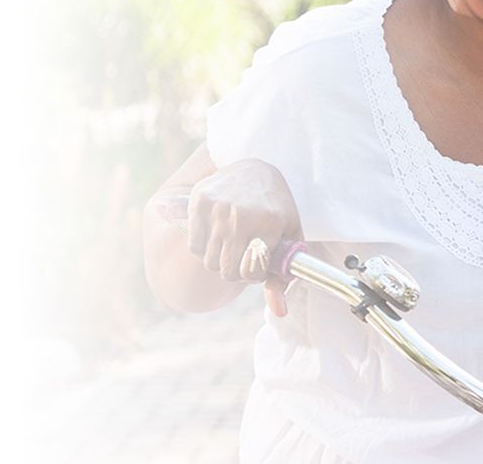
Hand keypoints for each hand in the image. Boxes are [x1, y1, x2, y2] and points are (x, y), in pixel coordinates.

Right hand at [186, 158, 302, 315]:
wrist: (254, 170)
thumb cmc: (277, 210)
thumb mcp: (288, 239)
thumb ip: (283, 276)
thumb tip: (279, 311)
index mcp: (269, 224)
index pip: (251, 273)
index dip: (255, 274)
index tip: (258, 260)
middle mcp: (242, 215)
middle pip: (227, 271)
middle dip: (236, 269)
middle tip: (243, 254)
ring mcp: (218, 208)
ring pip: (208, 261)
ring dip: (219, 259)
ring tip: (232, 241)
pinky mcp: (199, 202)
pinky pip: (194, 246)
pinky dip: (203, 247)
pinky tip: (217, 233)